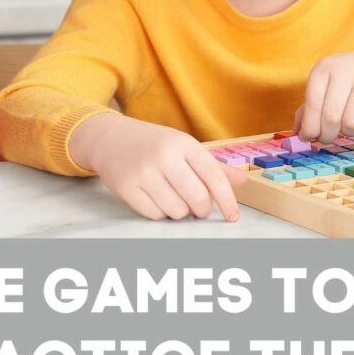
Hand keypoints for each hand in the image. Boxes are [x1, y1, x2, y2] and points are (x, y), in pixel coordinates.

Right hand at [69, 114, 246, 221]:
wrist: (110, 138)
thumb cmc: (153, 144)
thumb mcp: (184, 146)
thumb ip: (213, 165)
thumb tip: (243, 180)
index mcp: (183, 143)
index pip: (214, 176)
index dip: (227, 200)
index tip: (233, 216)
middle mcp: (164, 155)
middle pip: (197, 199)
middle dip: (202, 210)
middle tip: (198, 207)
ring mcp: (143, 171)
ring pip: (177, 211)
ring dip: (179, 211)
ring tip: (172, 197)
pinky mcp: (126, 187)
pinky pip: (154, 215)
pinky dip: (159, 213)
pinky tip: (156, 199)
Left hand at [294, 44, 353, 142]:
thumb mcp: (330, 85)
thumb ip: (310, 107)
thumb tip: (297, 133)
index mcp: (325, 68)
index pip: (312, 106)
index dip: (310, 129)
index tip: (310, 138)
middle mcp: (344, 69)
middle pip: (331, 119)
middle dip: (328, 136)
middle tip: (331, 136)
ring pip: (352, 124)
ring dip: (352, 131)